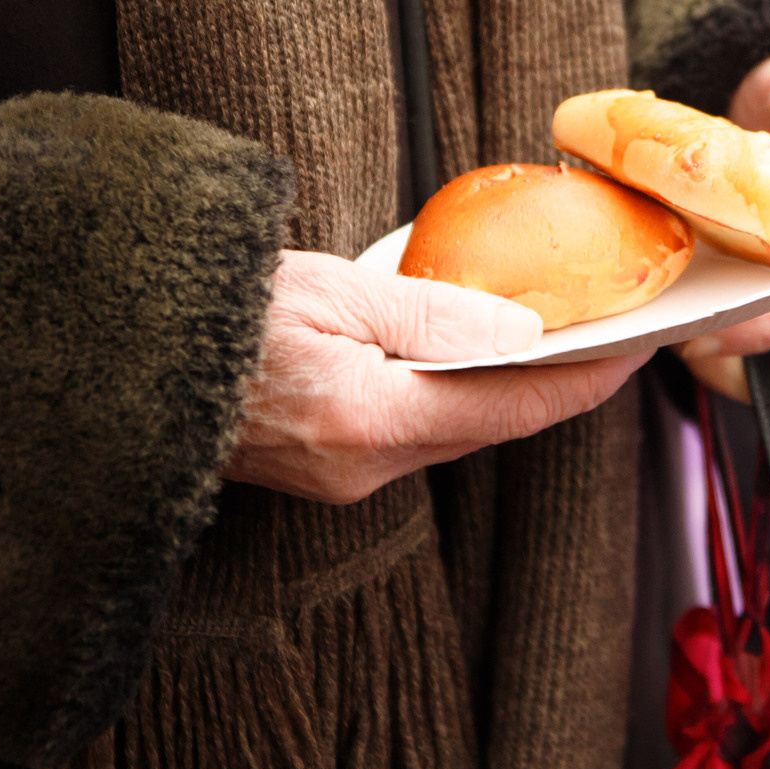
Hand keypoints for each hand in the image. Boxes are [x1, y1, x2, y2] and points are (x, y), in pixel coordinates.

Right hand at [224, 251, 650, 503]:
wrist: (128, 359)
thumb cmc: (213, 309)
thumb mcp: (329, 288)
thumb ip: (432, 314)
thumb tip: (523, 329)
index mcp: (364, 418)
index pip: (510, 405)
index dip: (586, 377)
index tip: (640, 345)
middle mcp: (361, 467)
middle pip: (492, 424)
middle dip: (556, 380)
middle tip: (613, 329)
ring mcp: (344, 480)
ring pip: (458, 431)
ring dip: (506, 387)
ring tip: (560, 336)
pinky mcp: (330, 474)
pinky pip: (418, 434)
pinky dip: (457, 396)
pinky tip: (475, 355)